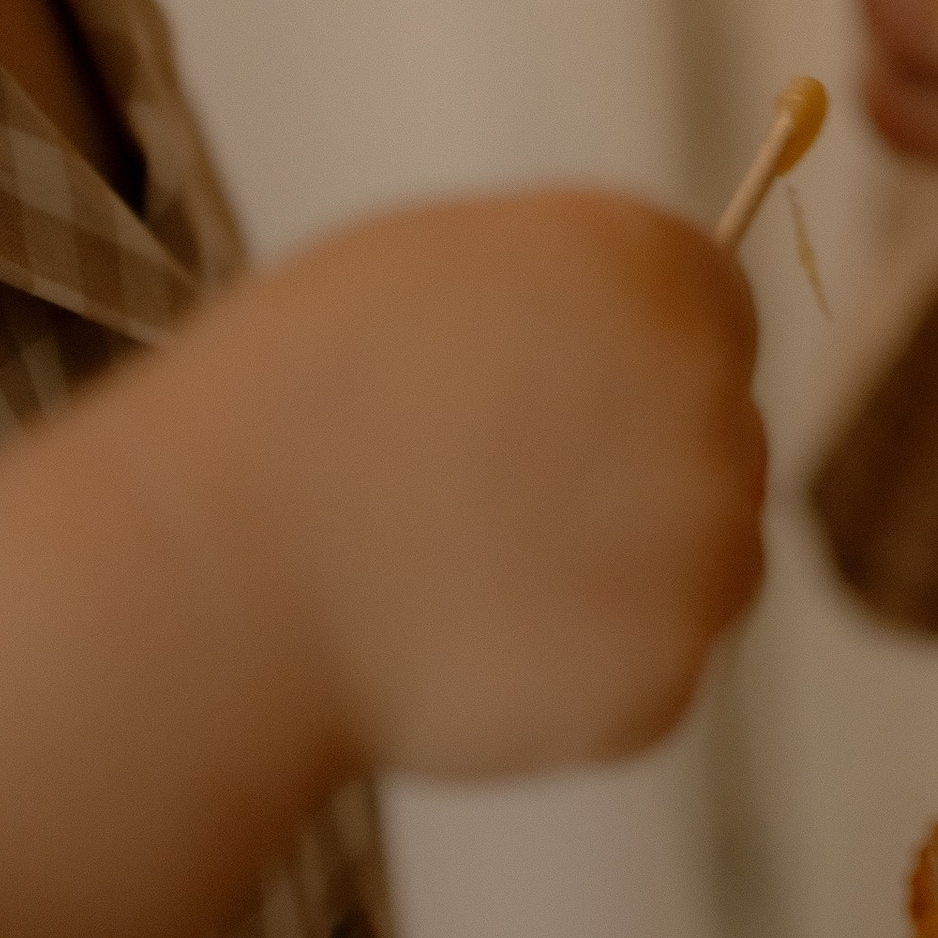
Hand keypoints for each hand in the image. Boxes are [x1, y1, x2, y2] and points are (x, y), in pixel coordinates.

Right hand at [110, 190, 766, 785]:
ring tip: (475, 578)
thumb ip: (570, 288)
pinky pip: (654, 668)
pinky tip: (474, 647)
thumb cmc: (290, 404)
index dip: (637, 367)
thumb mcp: (438, 264)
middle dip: (633, 474)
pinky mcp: (667, 665)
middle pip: (719, 440)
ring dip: (624, 577)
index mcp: (644, 263)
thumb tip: (639, 332)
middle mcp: (702, 388)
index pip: (715, 312)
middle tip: (498, 505)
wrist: (217, 574)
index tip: (567, 407)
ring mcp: (698, 537)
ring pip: (707, 562)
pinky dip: (582, 674)